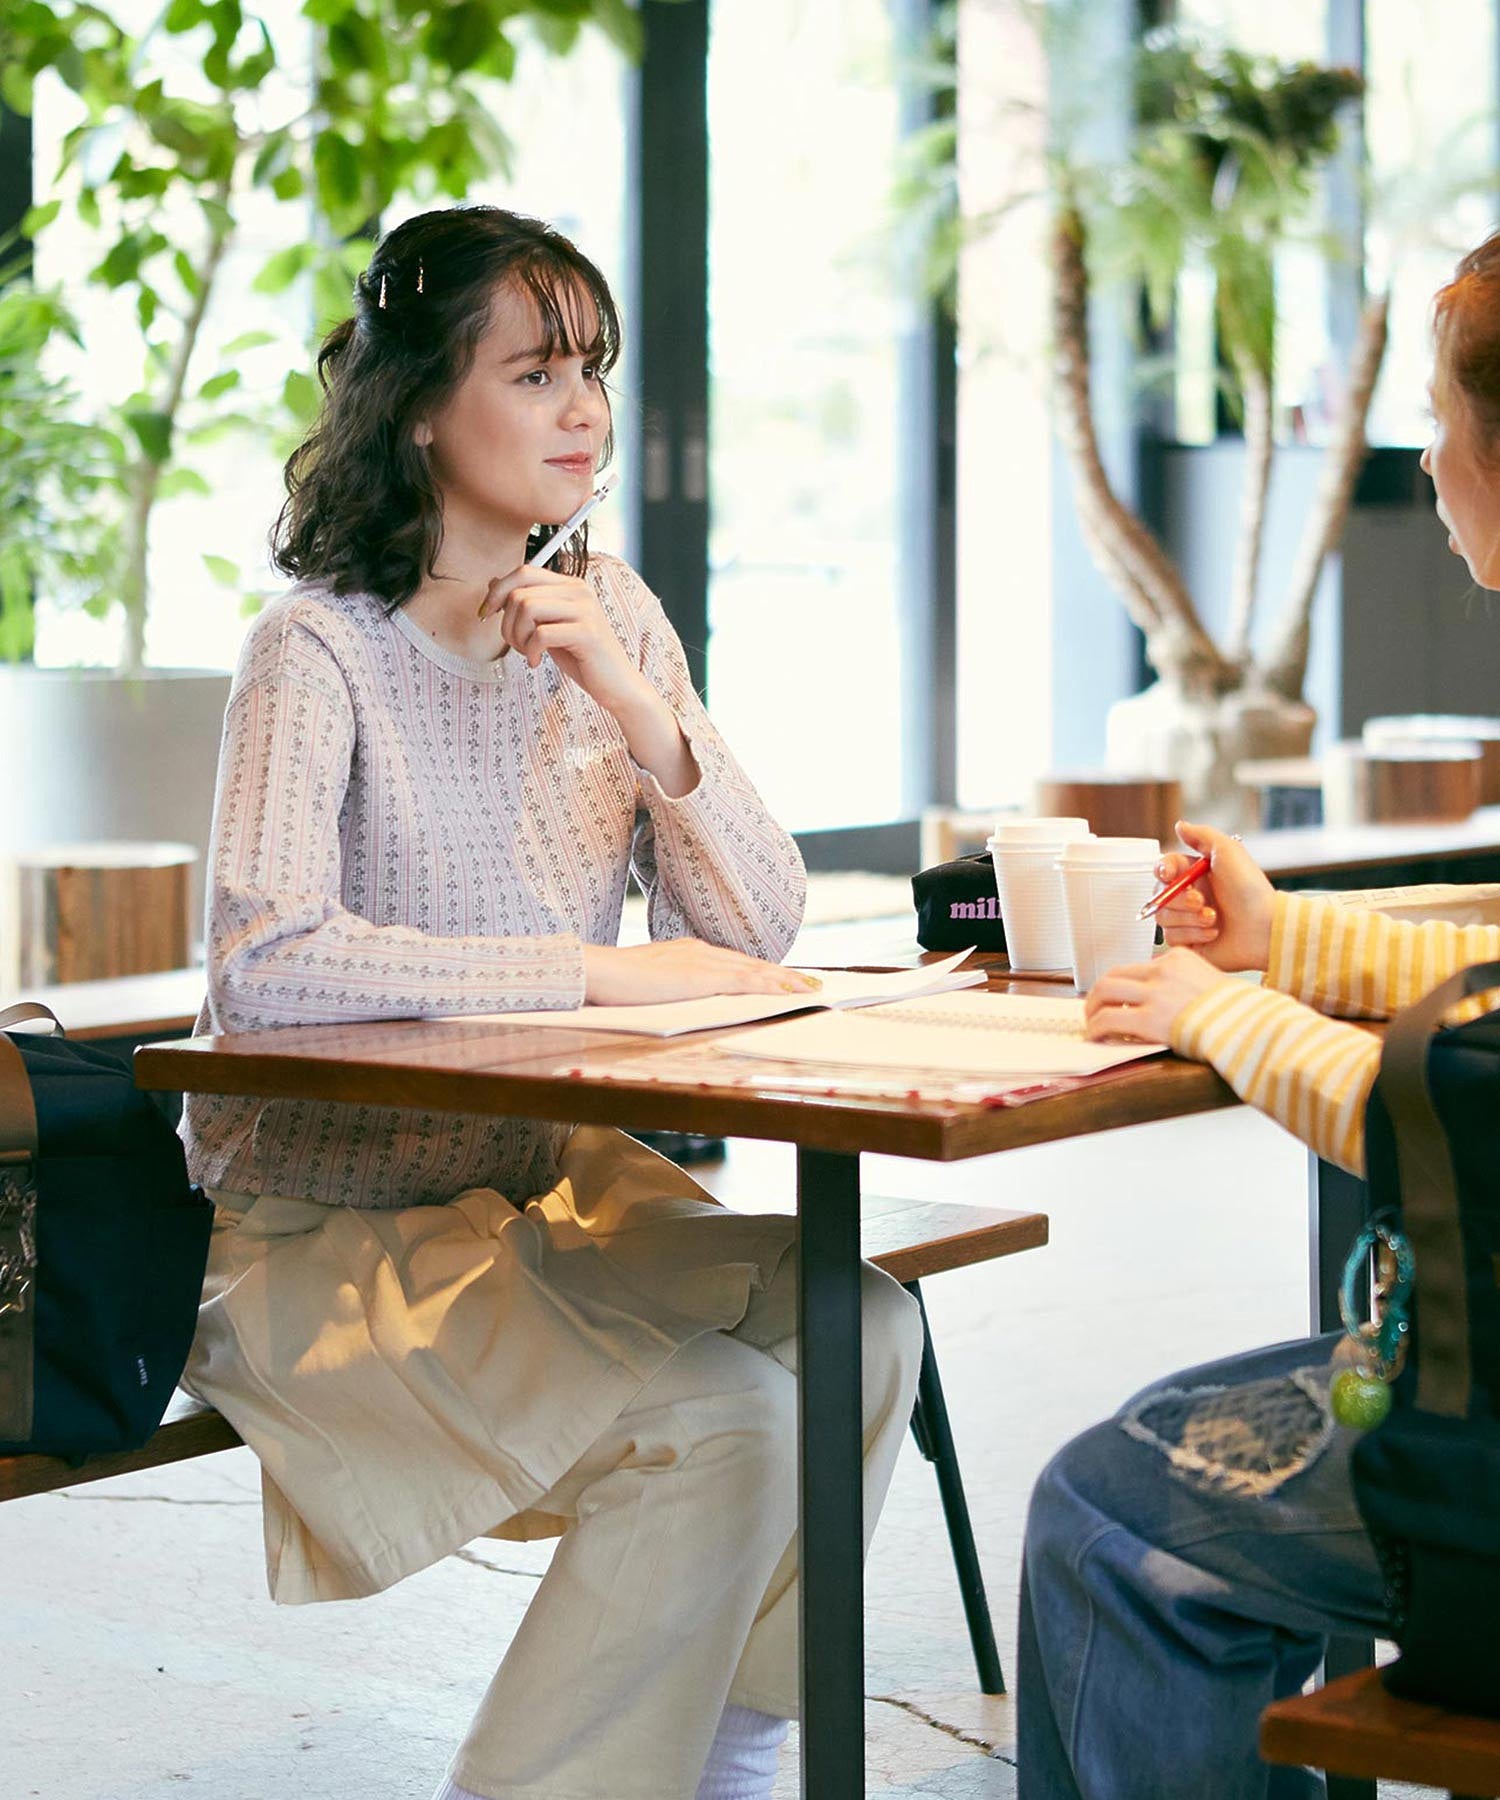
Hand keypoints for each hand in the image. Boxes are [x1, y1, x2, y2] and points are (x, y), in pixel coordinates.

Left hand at [479, 564, 643, 715]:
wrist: (616, 685)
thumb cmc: (581, 657)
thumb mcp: (548, 626)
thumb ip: (527, 603)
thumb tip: (493, 583)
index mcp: (570, 585)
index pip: (524, 571)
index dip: (498, 592)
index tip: (487, 615)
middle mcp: (579, 590)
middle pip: (520, 592)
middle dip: (507, 623)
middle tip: (517, 645)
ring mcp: (585, 610)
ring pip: (527, 608)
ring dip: (518, 636)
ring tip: (529, 652)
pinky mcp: (587, 632)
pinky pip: (541, 633)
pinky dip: (531, 651)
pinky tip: (537, 662)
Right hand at [582, 940, 823, 1006]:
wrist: (596, 971)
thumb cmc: (614, 982)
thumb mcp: (649, 983)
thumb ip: (670, 987)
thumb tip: (682, 1000)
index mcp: (687, 952)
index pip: (733, 962)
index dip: (760, 971)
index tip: (781, 978)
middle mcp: (699, 952)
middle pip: (750, 964)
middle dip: (782, 974)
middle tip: (810, 982)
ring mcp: (701, 962)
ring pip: (754, 971)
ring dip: (784, 980)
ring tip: (809, 988)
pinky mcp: (700, 978)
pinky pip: (743, 982)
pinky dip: (769, 986)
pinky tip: (787, 993)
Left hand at [1083, 946, 1237, 1043]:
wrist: (1250, 1027)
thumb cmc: (1237, 1012)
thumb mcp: (1210, 981)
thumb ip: (1183, 983)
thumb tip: (1161, 1000)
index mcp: (1177, 958)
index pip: (1137, 967)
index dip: (1120, 985)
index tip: (1114, 999)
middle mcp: (1163, 970)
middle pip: (1113, 975)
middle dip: (1098, 994)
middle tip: (1093, 1008)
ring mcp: (1155, 994)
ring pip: (1104, 992)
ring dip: (1092, 1009)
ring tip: (1091, 1023)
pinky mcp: (1150, 1019)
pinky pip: (1109, 1019)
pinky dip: (1096, 1028)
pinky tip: (1096, 1036)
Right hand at [1154, 820, 1274, 971]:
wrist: (1264, 927)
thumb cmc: (1250, 889)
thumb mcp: (1229, 851)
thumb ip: (1202, 835)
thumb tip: (1180, 825)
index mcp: (1195, 874)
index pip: (1163, 869)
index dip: (1162, 871)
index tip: (1170, 875)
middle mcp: (1188, 896)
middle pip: (1159, 895)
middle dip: (1179, 899)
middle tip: (1201, 901)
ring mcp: (1188, 920)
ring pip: (1164, 918)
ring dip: (1189, 918)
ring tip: (1214, 919)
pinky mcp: (1190, 941)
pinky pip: (1173, 938)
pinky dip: (1194, 934)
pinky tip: (1214, 932)